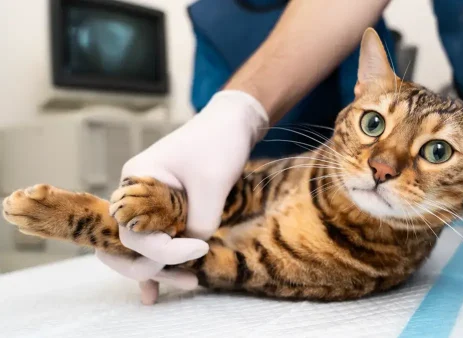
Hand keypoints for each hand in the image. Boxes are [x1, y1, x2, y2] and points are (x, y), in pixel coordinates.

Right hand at [96, 90, 268, 304]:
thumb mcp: (212, 185)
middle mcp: (135, 192)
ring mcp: (147, 200)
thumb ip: (200, 220)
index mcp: (136, 180)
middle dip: (151, 267)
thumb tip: (193, 247)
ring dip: (158, 268)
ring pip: (140, 245)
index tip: (201, 248)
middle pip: (127, 244)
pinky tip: (157, 289)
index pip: (135, 233)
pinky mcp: (164, 206)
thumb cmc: (219, 144)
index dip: (166, 251)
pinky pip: (153, 238)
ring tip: (189, 282)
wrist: (231, 123)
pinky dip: (157, 261)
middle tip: (186, 278)